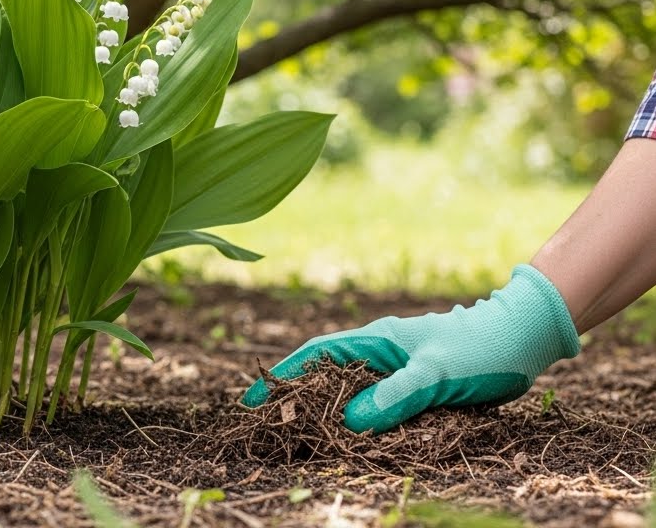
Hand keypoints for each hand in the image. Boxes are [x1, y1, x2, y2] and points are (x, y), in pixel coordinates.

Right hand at [240, 265, 580, 433]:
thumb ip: (396, 395)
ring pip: (350, 393)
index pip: (315, 355)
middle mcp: (379, 352)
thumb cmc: (480, 348)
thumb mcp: (437, 373)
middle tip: (269, 429)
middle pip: (326, 376)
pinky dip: (360, 420)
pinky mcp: (413, 385)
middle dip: (296, 399)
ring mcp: (395, 368)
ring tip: (302, 439)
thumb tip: (351, 422)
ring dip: (328, 413)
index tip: (253, 400)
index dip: (283, 376)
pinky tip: (354, 438)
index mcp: (375, 339)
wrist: (523, 338)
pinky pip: (376, 404)